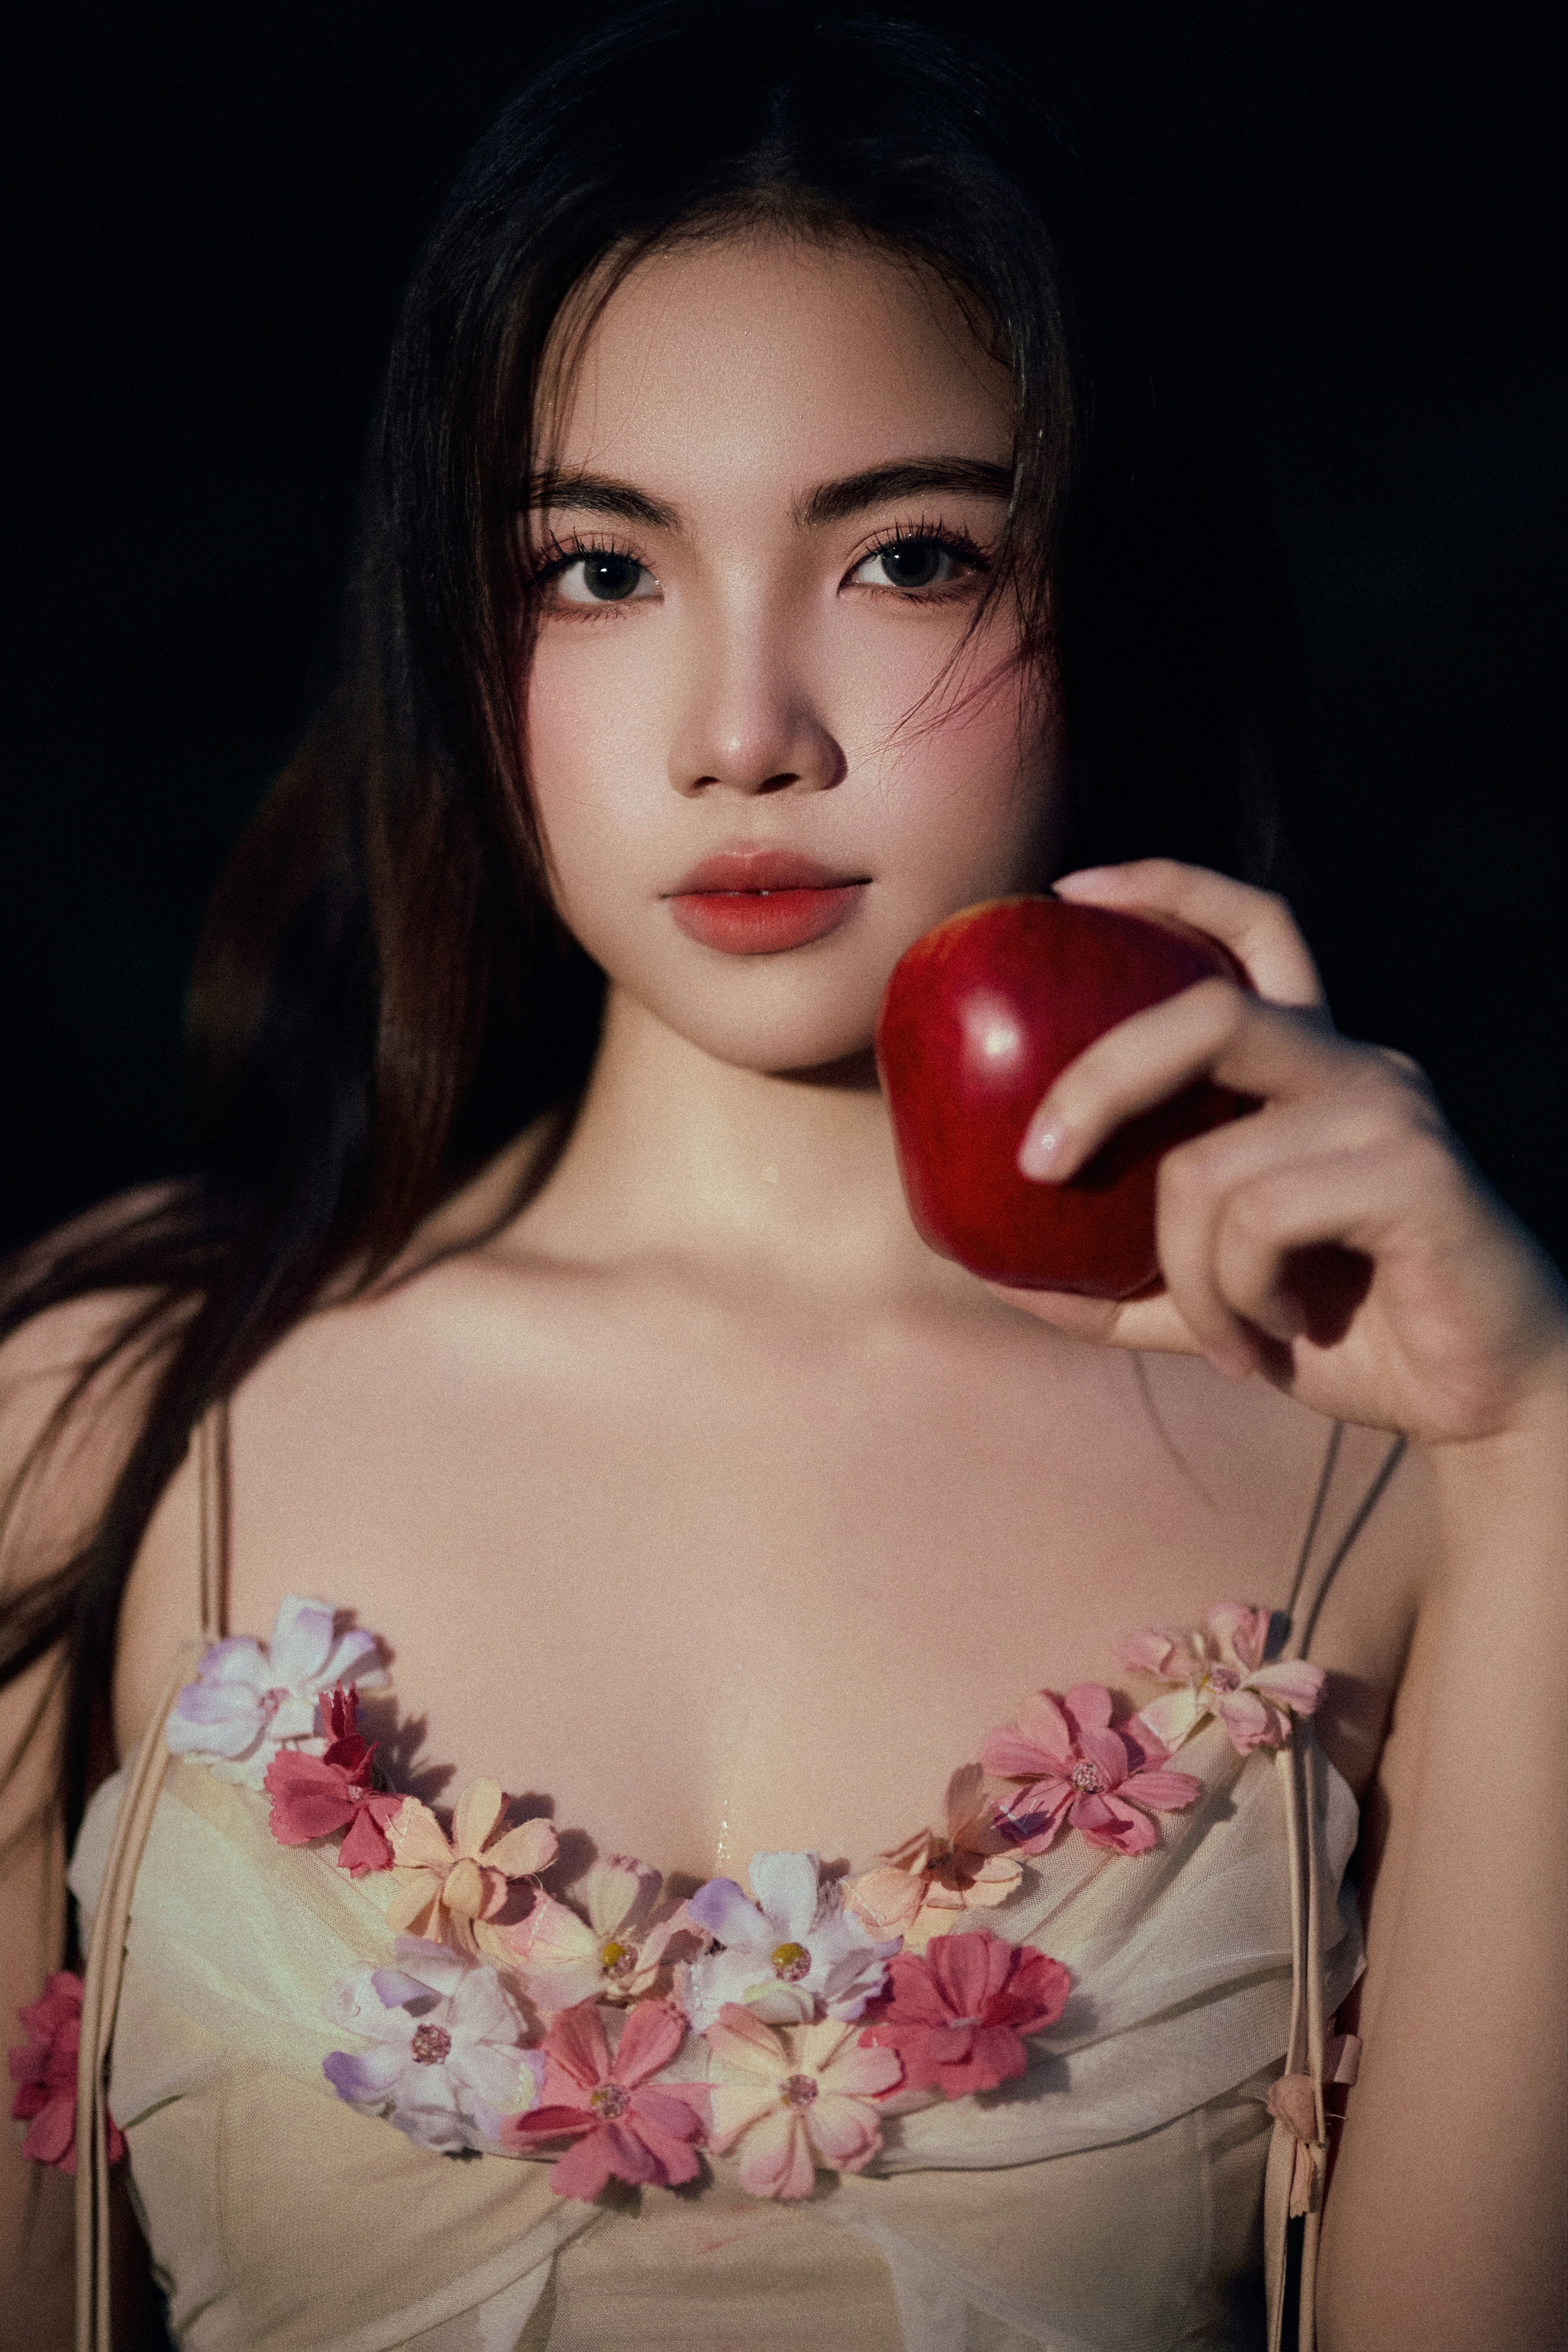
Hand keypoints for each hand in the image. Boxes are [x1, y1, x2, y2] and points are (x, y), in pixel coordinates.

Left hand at [992, 860, 1566, 1445]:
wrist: (1484, 1400)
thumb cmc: (1348, 1332)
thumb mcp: (1206, 1297)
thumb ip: (1111, 1279)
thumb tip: (984, 1266)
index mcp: (1310, 1068)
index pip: (1253, 926)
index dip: (1166, 887)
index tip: (1072, 892)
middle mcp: (1354, 1063)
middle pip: (1207, 1007)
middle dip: (1099, 1078)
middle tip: (1036, 1163)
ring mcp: (1389, 1110)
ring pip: (1209, 1162)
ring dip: (1186, 1271)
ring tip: (1225, 1333)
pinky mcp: (1417, 1172)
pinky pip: (1262, 1218)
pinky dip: (1237, 1293)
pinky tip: (1273, 1333)